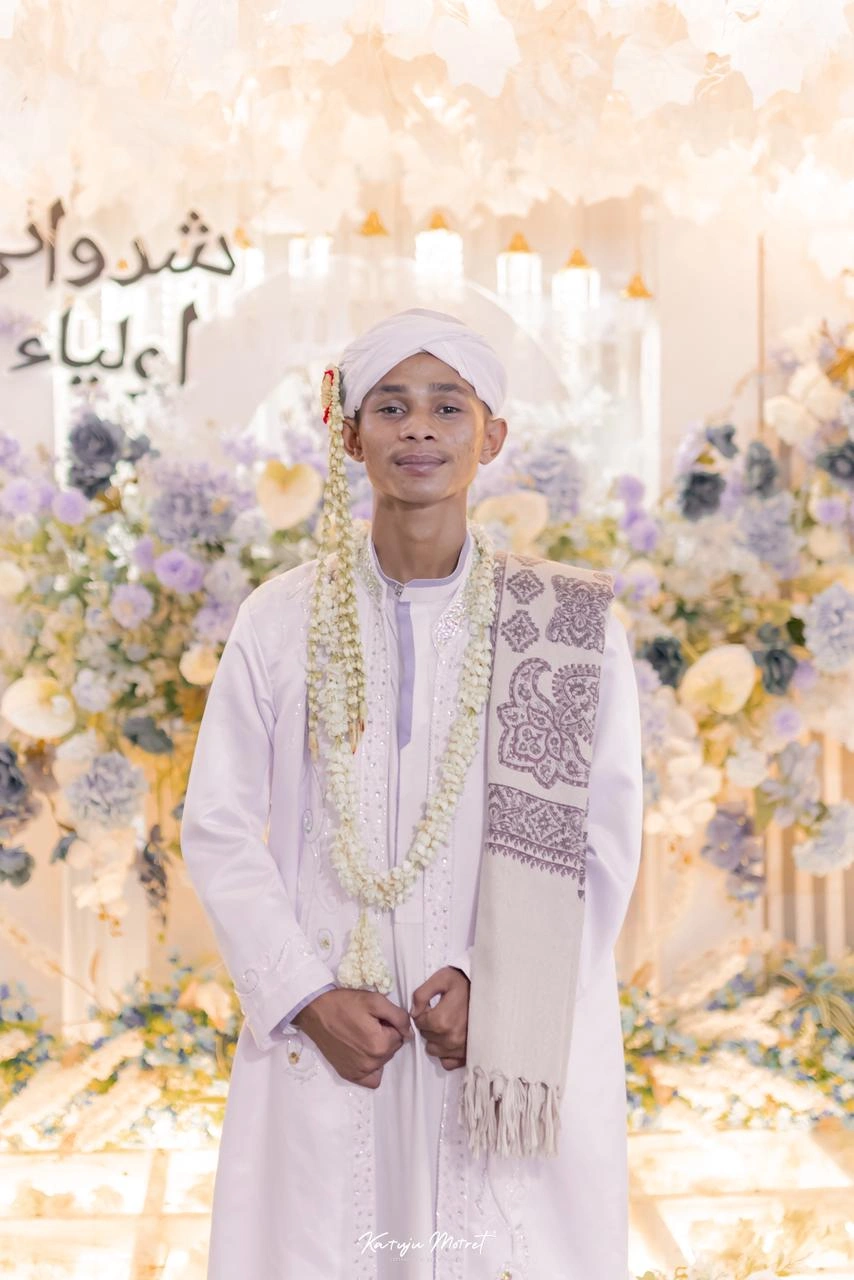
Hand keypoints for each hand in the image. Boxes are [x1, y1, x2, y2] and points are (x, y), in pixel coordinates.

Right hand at [294, 988, 411, 1089]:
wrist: (315, 1011)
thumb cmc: (345, 1003)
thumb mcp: (375, 1001)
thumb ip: (399, 1017)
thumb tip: (410, 1033)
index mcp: (380, 1044)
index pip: (400, 1035)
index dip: (390, 1024)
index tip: (376, 1017)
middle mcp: (372, 1062)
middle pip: (392, 1049)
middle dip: (386, 1036)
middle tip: (368, 1024)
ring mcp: (359, 1071)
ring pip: (383, 1061)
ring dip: (379, 1049)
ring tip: (361, 1035)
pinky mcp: (348, 1074)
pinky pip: (372, 1079)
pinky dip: (372, 1069)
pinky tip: (364, 1054)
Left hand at [409, 966, 469, 1070]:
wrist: (491, 994)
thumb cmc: (465, 985)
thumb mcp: (442, 979)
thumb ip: (421, 994)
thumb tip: (413, 1012)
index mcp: (441, 1021)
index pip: (418, 1023)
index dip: (423, 1013)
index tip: (433, 1006)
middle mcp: (450, 1039)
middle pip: (426, 1037)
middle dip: (429, 1025)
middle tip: (442, 1013)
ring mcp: (460, 1050)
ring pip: (434, 1050)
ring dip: (437, 1039)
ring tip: (448, 1025)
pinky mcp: (467, 1056)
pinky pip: (447, 1063)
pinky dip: (447, 1053)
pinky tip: (452, 1038)